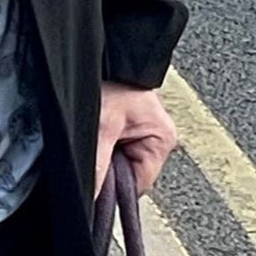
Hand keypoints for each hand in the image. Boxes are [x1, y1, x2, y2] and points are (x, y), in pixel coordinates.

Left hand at [94, 79, 176, 198]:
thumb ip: (98, 164)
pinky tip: (98, 136)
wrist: (107, 58)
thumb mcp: (102, 125)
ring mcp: (145, 134)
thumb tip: (93, 197)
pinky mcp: (131, 129)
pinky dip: (104, 148)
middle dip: (110, 171)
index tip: (97, 181)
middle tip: (94, 152)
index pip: (139, 185)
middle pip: (129, 176)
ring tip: (96, 138)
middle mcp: (157, 139)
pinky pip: (116, 151)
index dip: (116, 189)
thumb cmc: (113, 80)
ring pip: (121, 165)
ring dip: (105, 159)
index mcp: (162, 139)